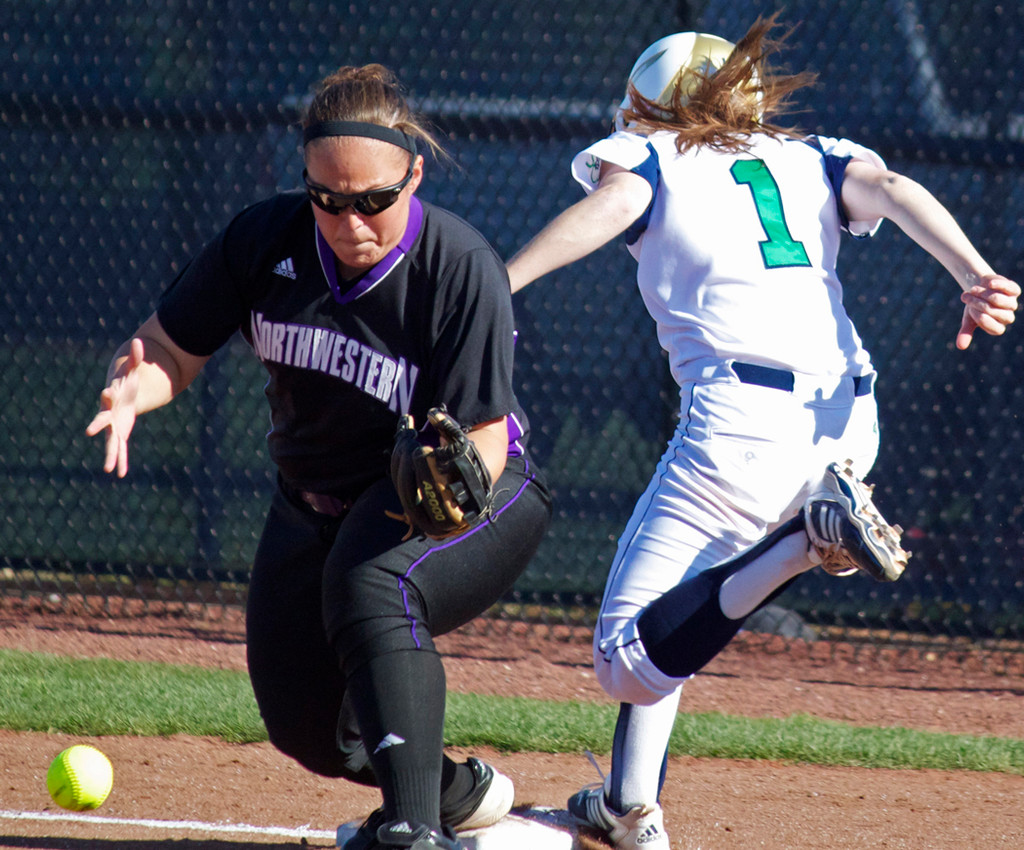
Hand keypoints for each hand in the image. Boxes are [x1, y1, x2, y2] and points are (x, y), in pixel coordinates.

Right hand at [85, 338, 143, 476]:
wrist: (123, 396)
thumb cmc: (127, 383)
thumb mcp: (133, 371)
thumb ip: (136, 358)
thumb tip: (139, 341)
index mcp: (112, 398)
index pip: (108, 396)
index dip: (108, 394)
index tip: (108, 391)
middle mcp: (109, 414)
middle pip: (103, 420)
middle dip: (98, 425)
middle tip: (89, 432)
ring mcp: (114, 426)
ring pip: (112, 441)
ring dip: (111, 454)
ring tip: (108, 468)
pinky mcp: (120, 434)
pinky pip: (121, 449)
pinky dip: (121, 460)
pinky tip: (119, 473)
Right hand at [956, 273, 1019, 349]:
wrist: (980, 287)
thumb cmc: (974, 307)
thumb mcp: (969, 320)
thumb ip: (966, 332)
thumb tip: (960, 346)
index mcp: (998, 327)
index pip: (996, 329)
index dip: (982, 319)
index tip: (971, 311)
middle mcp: (1007, 317)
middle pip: (994, 312)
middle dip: (977, 303)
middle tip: (965, 297)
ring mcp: (1012, 303)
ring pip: (998, 300)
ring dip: (982, 293)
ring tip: (973, 289)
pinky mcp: (1014, 290)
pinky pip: (1009, 288)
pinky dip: (998, 285)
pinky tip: (989, 283)